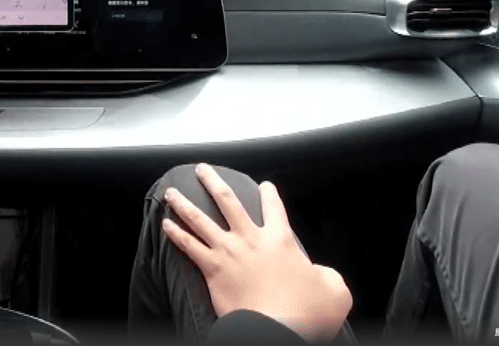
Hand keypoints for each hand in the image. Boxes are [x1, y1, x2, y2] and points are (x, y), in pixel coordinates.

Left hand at [161, 165, 351, 341]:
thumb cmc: (307, 312)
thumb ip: (326, 275)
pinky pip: (188, 246)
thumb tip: (320, 273)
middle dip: (212, 181)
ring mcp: (228, 252)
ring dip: (183, 203)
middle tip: (201, 169)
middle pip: (227, 200)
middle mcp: (251, 239)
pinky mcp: (212, 269)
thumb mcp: (333, 290)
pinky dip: (175, 234)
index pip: (274, 208)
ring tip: (170, 192)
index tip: (264, 185)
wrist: (277, 328)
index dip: (270, 194)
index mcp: (280, 240)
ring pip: (200, 219)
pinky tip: (165, 224)